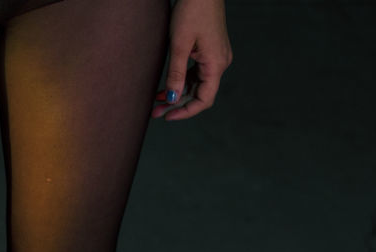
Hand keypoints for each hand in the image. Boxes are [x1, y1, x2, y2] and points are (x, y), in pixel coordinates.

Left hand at [152, 0, 231, 120]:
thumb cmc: (192, 11)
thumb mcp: (179, 45)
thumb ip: (176, 74)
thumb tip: (172, 99)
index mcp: (216, 64)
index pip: (204, 99)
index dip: (186, 111)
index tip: (168, 116)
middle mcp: (220, 63)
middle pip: (200, 94)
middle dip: (178, 104)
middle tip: (155, 112)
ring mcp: (216, 57)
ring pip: (197, 84)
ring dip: (178, 94)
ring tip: (156, 101)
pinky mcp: (210, 51)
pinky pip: (197, 73)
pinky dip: (182, 81)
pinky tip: (166, 87)